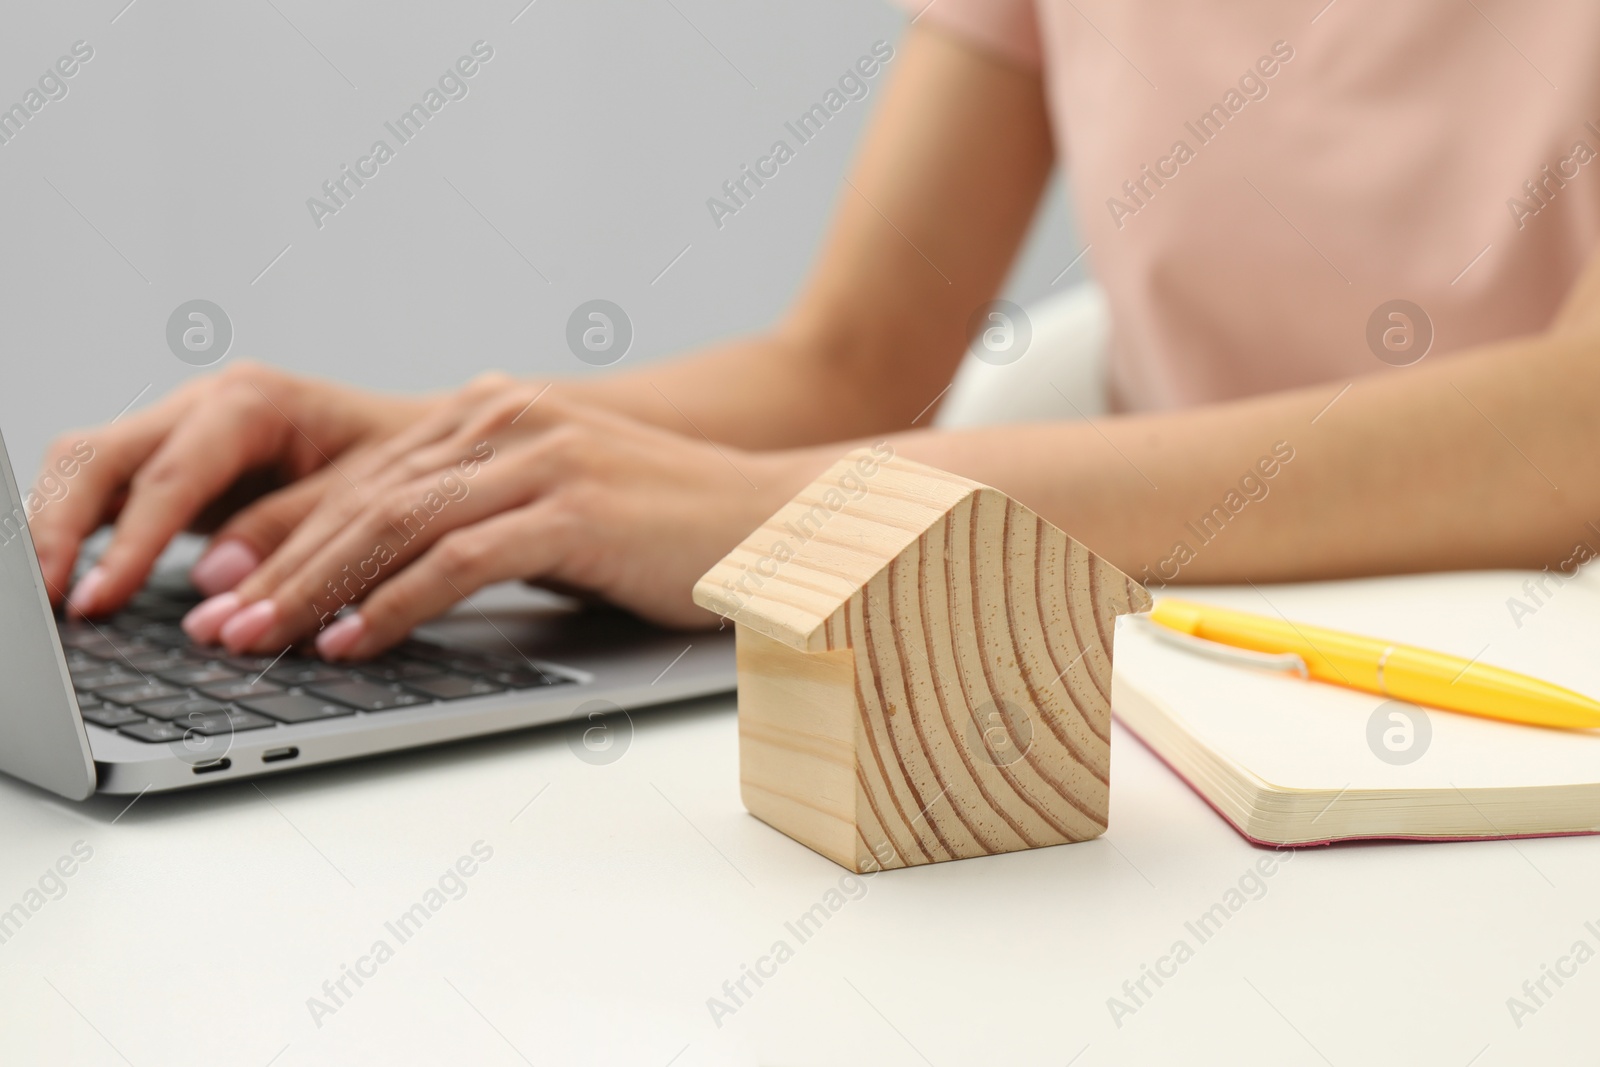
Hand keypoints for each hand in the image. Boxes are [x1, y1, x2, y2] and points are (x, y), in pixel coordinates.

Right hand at [29, 362, 437, 615]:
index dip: (131, 541)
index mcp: (253, 401)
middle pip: (98, 455)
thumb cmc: (415, 464)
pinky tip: (71, 584)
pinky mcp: (178, 470)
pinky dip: (82, 535)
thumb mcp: (368, 496)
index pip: (169, 474)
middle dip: (59, 528)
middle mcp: (205, 408)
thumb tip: (218, 583)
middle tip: (49, 604)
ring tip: (47, 598)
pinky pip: (108, 492)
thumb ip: (292, 532)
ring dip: (57, 531)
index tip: (99, 596)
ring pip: (87, 468)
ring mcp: (184, 434)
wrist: (441, 444)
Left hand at [178, 387, 818, 658]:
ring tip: (260, 640)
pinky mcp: (575, 508)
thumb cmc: (673, 528)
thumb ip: (484, 513)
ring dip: (316, 588)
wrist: (780, 521)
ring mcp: (543, 458)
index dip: (287, 529)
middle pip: (365, 495)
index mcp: (498, 411)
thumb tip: (398, 571)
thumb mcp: (562, 504)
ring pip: (397, 524)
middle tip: (220, 620)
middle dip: (280, 564)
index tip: (227, 581)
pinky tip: (353, 643)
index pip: (367, 471)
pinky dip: (395, 605)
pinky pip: (460, 561)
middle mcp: (510, 418)